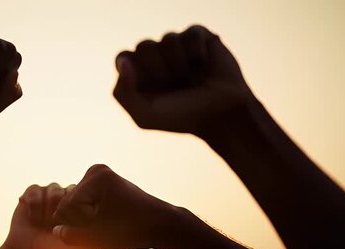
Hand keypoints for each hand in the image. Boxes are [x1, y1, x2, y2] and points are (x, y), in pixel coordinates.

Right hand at [4, 183, 97, 248]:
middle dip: (62, 211)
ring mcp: (50, 193)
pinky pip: (34, 189)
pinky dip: (33, 204)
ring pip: (53, 187)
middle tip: (55, 226)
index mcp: (83, 206)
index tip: (70, 229)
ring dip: (48, 209)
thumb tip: (108, 225)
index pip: (86, 197)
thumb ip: (99, 238)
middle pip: (69, 189)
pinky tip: (33, 219)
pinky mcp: (32, 193)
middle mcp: (68, 196)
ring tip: (44, 224)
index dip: (76, 214)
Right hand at [53, 165, 194, 248]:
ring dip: (83, 219)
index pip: (66, 208)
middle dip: (79, 221)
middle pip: (69, 203)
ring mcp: (98, 174)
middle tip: (103, 229)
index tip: (101, 230)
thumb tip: (54, 231)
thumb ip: (72, 236)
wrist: (158, 223)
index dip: (77, 226)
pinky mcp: (101, 181)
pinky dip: (88, 213)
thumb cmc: (131, 231)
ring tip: (104, 225)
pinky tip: (104, 220)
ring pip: (74, 204)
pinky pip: (83, 201)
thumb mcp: (99, 238)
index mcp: (96, 178)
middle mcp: (96, 171)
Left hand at [113, 25, 254, 138]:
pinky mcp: (200, 37)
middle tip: (174, 87)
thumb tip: (124, 62)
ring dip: (179, 66)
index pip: (123, 57)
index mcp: (138, 72)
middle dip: (159, 71)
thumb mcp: (144, 116)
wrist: (220, 116)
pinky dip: (197, 54)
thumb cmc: (180, 117)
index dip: (137, 74)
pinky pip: (191, 34)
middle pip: (144, 46)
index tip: (151, 92)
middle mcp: (156, 55)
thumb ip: (123, 93)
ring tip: (191, 79)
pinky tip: (203, 66)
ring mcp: (177, 45)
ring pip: (168, 39)